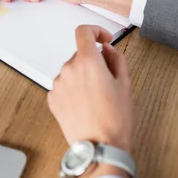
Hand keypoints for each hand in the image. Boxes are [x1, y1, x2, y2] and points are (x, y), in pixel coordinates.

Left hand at [48, 26, 133, 177]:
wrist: (98, 146)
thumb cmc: (114, 119)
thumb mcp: (125, 84)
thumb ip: (116, 58)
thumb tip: (107, 49)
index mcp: (87, 62)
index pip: (83, 32)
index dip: (95, 31)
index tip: (103, 39)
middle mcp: (68, 69)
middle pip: (80, 55)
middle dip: (93, 62)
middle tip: (107, 81)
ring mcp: (58, 84)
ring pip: (72, 71)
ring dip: (82, 77)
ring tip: (96, 99)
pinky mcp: (52, 98)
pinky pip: (64, 86)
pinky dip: (73, 90)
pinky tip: (85, 106)